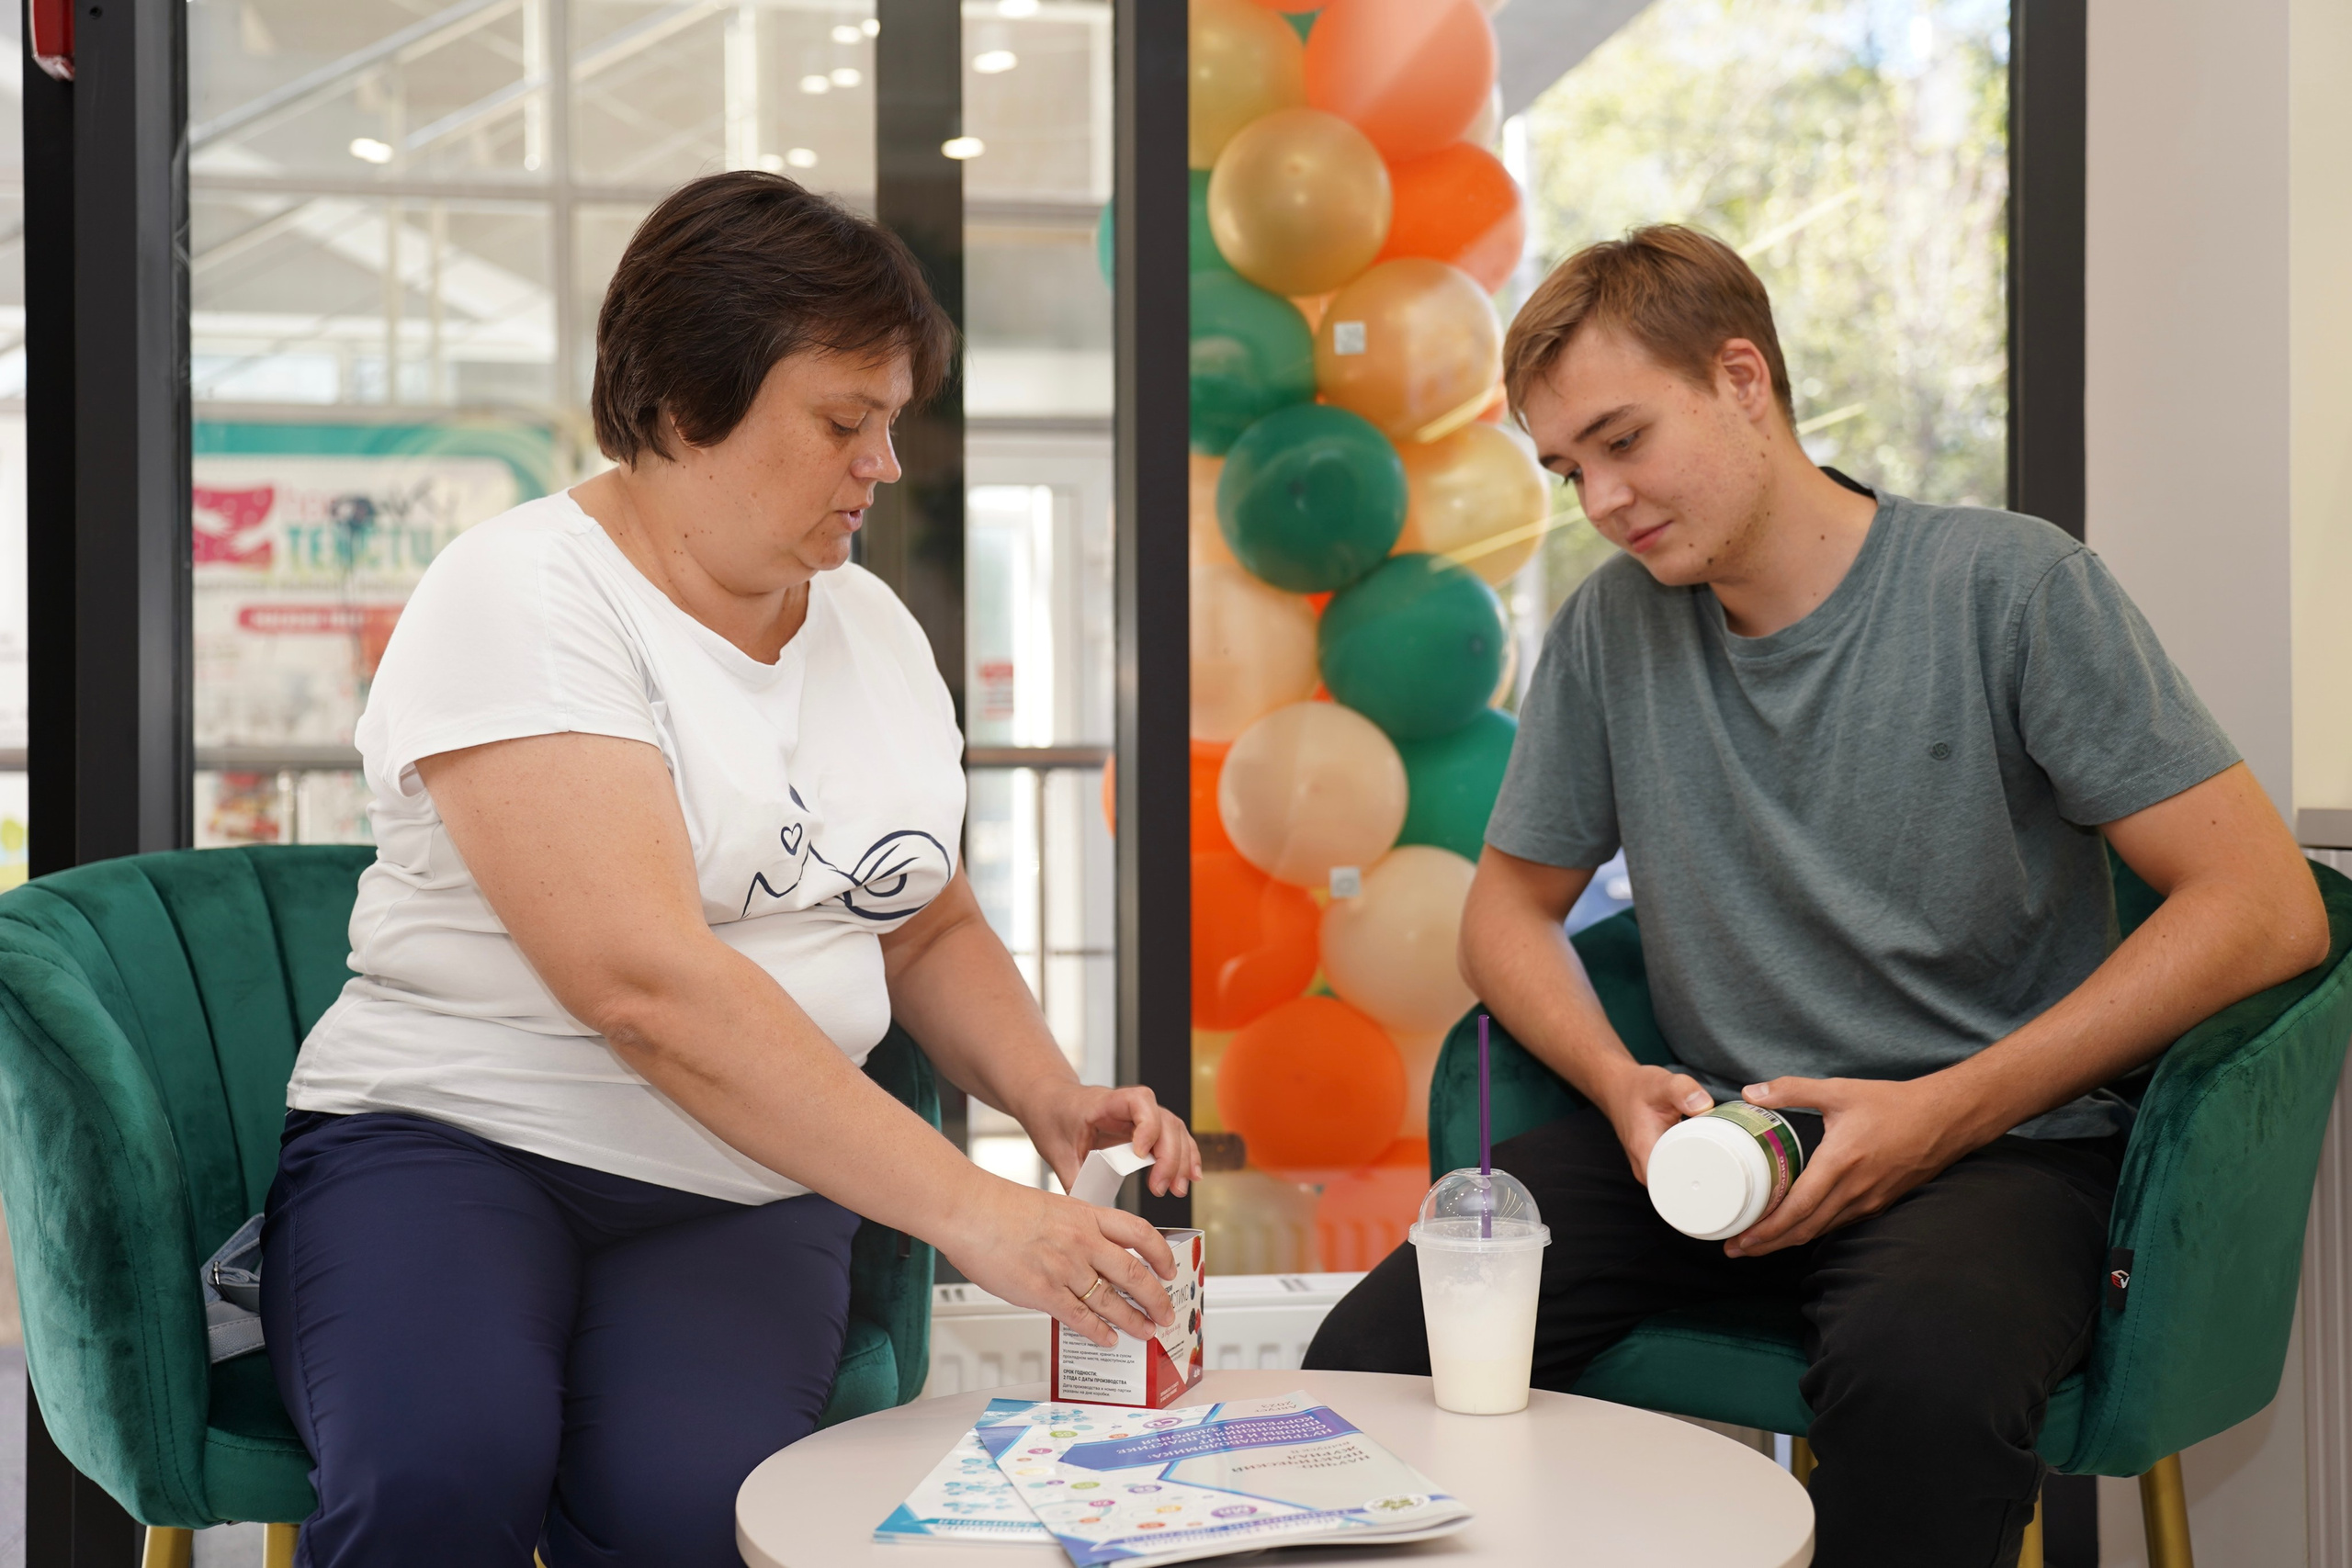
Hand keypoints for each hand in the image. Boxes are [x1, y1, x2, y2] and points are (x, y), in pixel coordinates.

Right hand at [941, 1178, 1178, 1347]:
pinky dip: (1098, 1331)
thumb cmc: (999, 1207)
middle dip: (1156, 1299)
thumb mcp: (1052, 1207)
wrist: (968, 1209)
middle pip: (1135, 1273)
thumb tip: (1087, 1257)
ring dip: (1134, 1320)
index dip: (1161, 1254)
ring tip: (1145, 1331)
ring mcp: (1065, 1268)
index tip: (1169, 1268)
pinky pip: (1080, 1317)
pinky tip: (1108, 1338)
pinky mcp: (1043, 1291)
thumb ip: (1075, 1231)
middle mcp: (1082, 1241)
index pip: (1140, 1233)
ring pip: (1112, 1300)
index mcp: (1086, 1215)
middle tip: (1165, 1312)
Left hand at [1023, 1082, 1201, 1200]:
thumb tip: (1088, 1209)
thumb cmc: (1053, 1117)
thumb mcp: (1057, 1150)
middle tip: (1161, 1188)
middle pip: (1164, 1120)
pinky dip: (1186, 1155)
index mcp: (1105, 1103)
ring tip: (1177, 1189)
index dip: (1147, 1126)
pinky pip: (1174, 1136)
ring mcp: (1141, 1115)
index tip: (1141, 1155)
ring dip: (1181, 1159)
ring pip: (1174, 1129)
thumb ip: (1074, 1178)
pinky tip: (1191, 1175)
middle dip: (1169, 1156)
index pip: (1139, 1101)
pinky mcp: (1146, 1126)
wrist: (1051, 1102)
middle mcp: (1129, 1106)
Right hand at [1600, 1063, 1716, 1182]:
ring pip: (1678, 1185)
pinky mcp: (1656, 1164)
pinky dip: (1692, 1169)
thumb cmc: (1637, 1087)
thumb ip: (1681, 1090)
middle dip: (1706, 1183)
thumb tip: (1704, 1106)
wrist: (1617, 1088)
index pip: (1671, 1187)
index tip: (1722, 1181)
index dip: (1698, 1188)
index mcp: (1645, 1152)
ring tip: (1726, 1166)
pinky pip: (1676, 1176)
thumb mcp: (1660, 1082)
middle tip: (1733, 1170)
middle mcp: (1645, 1168)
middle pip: (1678, 1190)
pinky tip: (1709, 1161)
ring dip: (1700, 1177)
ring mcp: (1649, 1169)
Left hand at [1726, 1075, 1979, 1257]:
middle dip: (1768, 1244)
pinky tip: (1797, 1228)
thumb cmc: (1893, 1103)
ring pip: (1822, 1231)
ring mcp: (1869, 1201)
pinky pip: (1840, 1224)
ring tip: (1757, 1244)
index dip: (1767, 1229)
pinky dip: (1814, 1230)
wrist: (1946, 1119)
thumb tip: (1750, 1091)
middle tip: (1736, 1249)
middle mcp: (1854, 1190)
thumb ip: (1792, 1090)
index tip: (1740, 1239)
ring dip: (1789, 1241)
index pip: (1798, 1209)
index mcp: (1840, 1163)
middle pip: (1805, 1230)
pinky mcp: (1880, 1203)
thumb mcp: (1839, 1090)